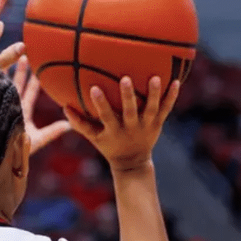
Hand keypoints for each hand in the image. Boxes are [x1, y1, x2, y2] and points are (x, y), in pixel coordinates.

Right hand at [11, 56, 70, 154]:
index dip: (34, 81)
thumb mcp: (38, 140)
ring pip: (6, 85)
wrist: (3, 161)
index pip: (29, 93)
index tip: (39, 67)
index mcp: (21, 112)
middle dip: (21, 70)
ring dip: (9, 70)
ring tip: (15, 55)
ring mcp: (1, 106)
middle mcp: (10, 107)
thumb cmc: (20, 153)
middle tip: (25, 53)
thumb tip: (70, 125)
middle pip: (17, 84)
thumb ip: (53, 131)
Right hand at [64, 76, 179, 172]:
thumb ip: (79, 123)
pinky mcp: (157, 124)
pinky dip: (171, 97)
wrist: (132, 162)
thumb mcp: (93, 137)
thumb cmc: (109, 145)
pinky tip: (177, 82)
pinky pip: (165, 110)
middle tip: (125, 78)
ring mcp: (146, 126)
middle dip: (127, 96)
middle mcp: (131, 128)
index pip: (105, 116)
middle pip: (130, 112)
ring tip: (156, 77)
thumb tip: (63, 106)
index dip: (100, 104)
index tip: (93, 88)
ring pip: (151, 109)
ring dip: (154, 94)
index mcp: (114, 130)